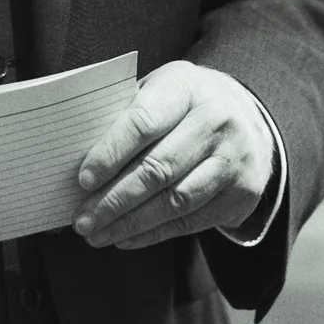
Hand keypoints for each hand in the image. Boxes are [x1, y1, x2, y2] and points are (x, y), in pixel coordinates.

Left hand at [73, 63, 274, 248]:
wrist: (247, 118)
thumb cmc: (184, 107)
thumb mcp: (158, 92)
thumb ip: (125, 118)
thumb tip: (76, 160)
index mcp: (187, 86)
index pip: (144, 122)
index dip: (111, 154)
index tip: (83, 180)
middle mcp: (217, 120)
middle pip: (158, 168)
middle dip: (114, 199)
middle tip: (83, 220)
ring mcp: (235, 158)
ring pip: (176, 201)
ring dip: (131, 223)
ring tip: (98, 234)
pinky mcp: (243, 192)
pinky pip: (192, 221)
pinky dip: (154, 233)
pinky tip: (126, 237)